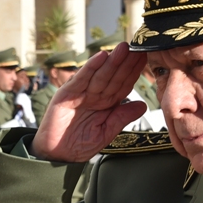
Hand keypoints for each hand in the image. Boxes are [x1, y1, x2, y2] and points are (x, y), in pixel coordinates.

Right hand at [32, 43, 146, 161]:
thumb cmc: (79, 145)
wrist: (56, 155)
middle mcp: (95, 96)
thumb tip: (142, 106)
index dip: (133, 72)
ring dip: (112, 61)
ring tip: (124, 48)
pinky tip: (101, 57)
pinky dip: (90, 67)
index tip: (145, 59)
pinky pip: (81, 79)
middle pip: (113, 77)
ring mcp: (81, 93)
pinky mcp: (66, 94)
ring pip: (100, 75)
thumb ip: (121, 118)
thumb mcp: (105, 133)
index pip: (122, 85)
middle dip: (126, 63)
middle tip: (139, 47)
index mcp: (106, 104)